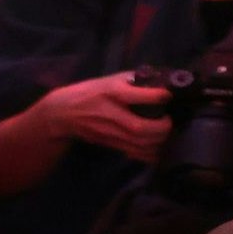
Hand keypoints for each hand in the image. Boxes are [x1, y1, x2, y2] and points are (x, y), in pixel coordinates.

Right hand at [42, 70, 171, 158]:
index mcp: (111, 92)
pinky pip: (135, 153)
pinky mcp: (110, 143)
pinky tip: (156, 147)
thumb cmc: (91, 92)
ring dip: (158, 141)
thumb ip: (134, 81)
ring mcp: (109, 132)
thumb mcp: (110, 80)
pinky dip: (149, 153)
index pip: (135, 96)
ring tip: (164, 133)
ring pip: (140, 144)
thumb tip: (162, 83)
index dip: (156, 97)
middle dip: (161, 127)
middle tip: (168, 121)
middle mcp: (110, 113)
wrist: (64, 113)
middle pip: (140, 127)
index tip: (167, 96)